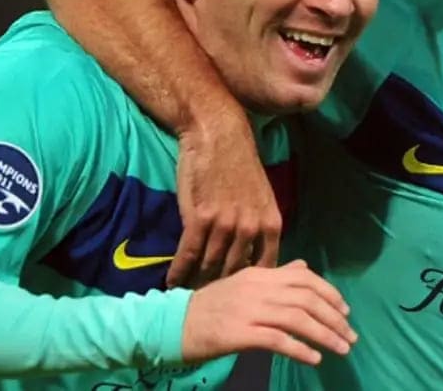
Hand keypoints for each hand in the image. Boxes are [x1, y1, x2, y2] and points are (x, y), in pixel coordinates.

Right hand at [170, 114, 281, 287]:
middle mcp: (251, 227)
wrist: (218, 136)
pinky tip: (171, 282)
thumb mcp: (261, 198)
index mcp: (271, 224)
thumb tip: (255, 259)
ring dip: (197, 283)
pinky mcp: (200, 218)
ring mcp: (225, 224)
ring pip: (210, 265)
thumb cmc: (239, 166)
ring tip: (188, 298)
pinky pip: (188, 254)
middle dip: (222, 290)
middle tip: (209, 304)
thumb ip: (260, 228)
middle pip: (235, 272)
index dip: (251, 287)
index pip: (265, 268)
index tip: (240, 300)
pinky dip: (179, 271)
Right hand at [181, 260, 356, 365]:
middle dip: (334, 318)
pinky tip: (314, 358)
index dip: (330, 294)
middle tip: (350, 336)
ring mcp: (249, 310)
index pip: (305, 278)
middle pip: (307, 299)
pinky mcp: (240, 333)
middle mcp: (258, 288)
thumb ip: (275, 276)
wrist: (173, 324)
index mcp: (260, 274)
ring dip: (325, 335)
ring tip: (341, 349)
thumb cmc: (211, 307)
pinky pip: (278, 340)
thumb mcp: (244, 284)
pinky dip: (300, 349)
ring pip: (298, 319)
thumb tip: (303, 268)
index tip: (345, 312)